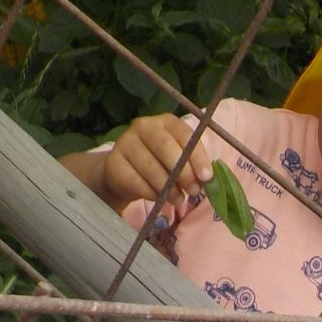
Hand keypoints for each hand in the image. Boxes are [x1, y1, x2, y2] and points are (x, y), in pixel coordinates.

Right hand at [98, 114, 212, 211]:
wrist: (124, 174)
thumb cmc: (159, 165)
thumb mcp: (178, 161)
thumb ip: (193, 166)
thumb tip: (208, 180)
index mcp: (165, 122)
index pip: (184, 135)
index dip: (197, 156)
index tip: (206, 177)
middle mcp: (144, 126)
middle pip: (165, 147)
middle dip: (183, 172)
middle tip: (193, 191)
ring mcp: (125, 142)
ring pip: (150, 167)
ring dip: (168, 188)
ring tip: (177, 199)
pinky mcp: (113, 162)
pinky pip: (135, 181)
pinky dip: (150, 193)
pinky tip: (157, 197)